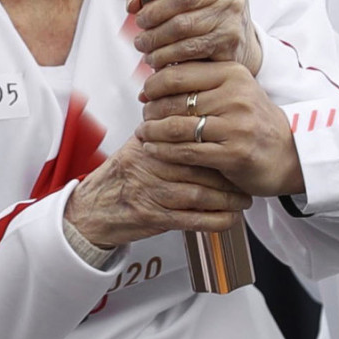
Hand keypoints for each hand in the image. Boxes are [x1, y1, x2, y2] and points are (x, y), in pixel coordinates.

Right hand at [63, 135, 250, 247]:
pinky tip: (229, 219)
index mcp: (147, 144)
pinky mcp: (153, 218)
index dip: (215, 144)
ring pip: (198, 194)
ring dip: (227, 199)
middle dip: (228, 173)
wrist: (91, 210)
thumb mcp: (134, 147)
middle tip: (247, 175)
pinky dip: (214, 221)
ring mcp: (151, 192)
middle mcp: (149, 165)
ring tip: (244, 200)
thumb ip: (161, 135)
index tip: (236, 146)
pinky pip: (191, 220)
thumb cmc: (118, 178)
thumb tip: (193, 117)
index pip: (188, 139)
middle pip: (198, 166)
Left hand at [128, 0, 261, 74]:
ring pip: (186, 26)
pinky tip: (155, 56)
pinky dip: (168, 54)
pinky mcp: (230, 40)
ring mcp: (233, 12)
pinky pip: (192, 48)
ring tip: (142, 42)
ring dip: (157, 37)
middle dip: (155, 12)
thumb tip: (134, 3)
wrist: (235, 27)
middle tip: (140, 21)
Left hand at [137, 61, 303, 197]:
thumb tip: (155, 74)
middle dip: (152, 109)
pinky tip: (153, 149)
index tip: (144, 94)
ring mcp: (236, 126)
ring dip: (153, 131)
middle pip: (176, 100)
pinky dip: (165, 151)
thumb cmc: (252, 120)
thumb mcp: (233, 89)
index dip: (154, 84)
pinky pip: (188, 152)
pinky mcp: (234, 154)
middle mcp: (235, 96)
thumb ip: (201, 79)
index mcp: (232, 73)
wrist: (290, 153)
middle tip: (143, 116)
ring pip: (178, 126)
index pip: (180, 73)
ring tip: (143, 132)